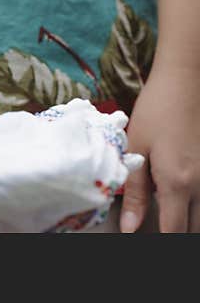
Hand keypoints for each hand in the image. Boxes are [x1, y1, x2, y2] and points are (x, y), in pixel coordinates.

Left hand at [120, 62, 199, 231]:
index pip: (174, 231)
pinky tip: (181, 197)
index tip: (144, 241)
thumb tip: (131, 228)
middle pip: (193, 230)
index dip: (161, 242)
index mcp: (178, 184)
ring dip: (188, 221)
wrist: (186, 83)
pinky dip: (196, 205)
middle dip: (176, 233)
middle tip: (155, 228)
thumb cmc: (156, 112)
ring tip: (167, 214)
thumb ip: (135, 191)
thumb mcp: (136, 149)